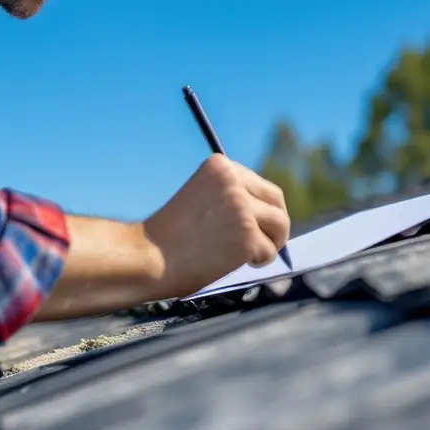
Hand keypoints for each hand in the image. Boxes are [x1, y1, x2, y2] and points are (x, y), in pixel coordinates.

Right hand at [143, 154, 290, 298]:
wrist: (149, 256)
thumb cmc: (170, 235)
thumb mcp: (201, 197)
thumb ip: (230, 196)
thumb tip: (268, 214)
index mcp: (220, 166)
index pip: (260, 184)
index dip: (260, 208)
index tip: (250, 225)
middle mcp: (234, 181)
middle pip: (277, 201)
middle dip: (275, 224)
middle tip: (264, 242)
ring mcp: (242, 207)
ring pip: (280, 225)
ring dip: (271, 242)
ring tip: (251, 255)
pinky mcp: (247, 235)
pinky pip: (269, 250)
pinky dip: (258, 261)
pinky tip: (238, 263)